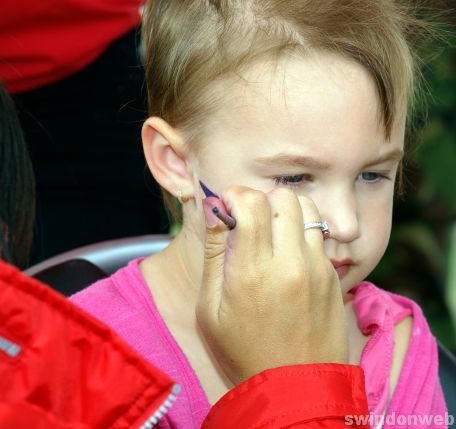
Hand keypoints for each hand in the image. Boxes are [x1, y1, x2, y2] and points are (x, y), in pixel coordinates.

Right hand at [196, 186, 348, 384]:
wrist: (295, 391)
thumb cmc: (244, 352)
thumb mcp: (211, 309)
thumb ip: (214, 253)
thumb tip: (214, 209)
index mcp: (253, 271)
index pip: (252, 202)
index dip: (235, 195)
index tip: (227, 207)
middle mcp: (291, 263)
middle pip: (284, 196)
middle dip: (262, 200)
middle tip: (250, 221)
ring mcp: (318, 269)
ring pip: (308, 209)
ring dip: (286, 212)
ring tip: (271, 235)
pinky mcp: (333, 278)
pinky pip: (319, 236)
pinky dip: (302, 234)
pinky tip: (289, 258)